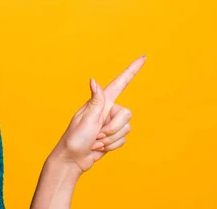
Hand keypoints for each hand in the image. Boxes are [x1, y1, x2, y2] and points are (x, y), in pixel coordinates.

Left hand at [50, 55, 146, 173]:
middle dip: (113, 128)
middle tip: (97, 134)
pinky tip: (99, 147)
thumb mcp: (87, 118)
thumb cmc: (76, 137)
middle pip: (127, 114)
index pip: (120, 83)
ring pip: (126, 129)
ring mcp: (110, 123)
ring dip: (111, 139)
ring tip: (95, 141)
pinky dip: (111, 146)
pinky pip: (123, 140)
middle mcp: (107, 110)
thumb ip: (96, 101)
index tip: (143, 58)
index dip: (132, 70)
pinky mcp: (113, 136)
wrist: (74, 159)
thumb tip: (93, 80)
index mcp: (100, 102)